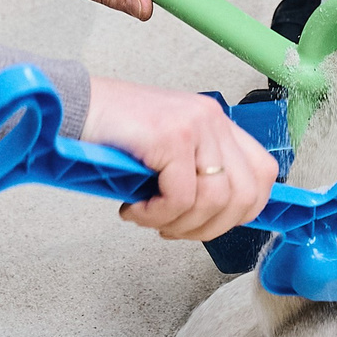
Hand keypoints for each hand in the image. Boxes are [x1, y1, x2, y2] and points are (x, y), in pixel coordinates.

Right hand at [83, 78, 279, 241]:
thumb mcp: (167, 152)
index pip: (262, 173)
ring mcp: (195, 125)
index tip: (210, 224)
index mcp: (217, 122)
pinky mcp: (171, 136)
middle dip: (210, 228)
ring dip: (179, 224)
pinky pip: (180, 197)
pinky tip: (135, 209)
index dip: (244, 210)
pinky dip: (157, 215)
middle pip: (245, 194)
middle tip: (174, 230)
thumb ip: (195, 173)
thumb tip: (213, 219)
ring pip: (214, 200)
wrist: (74, 106)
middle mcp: (213, 119)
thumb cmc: (114, 132)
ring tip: (149, 219)